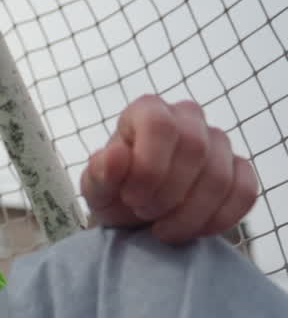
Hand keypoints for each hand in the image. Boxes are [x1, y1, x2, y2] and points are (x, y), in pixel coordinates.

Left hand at [81, 95, 257, 243]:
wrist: (137, 212)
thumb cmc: (114, 191)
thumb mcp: (96, 187)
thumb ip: (100, 171)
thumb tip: (114, 154)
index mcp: (147, 110)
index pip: (160, 125)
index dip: (149, 166)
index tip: (131, 198)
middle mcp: (187, 116)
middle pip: (194, 149)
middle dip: (168, 194)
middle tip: (144, 212)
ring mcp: (218, 141)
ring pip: (220, 176)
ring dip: (190, 214)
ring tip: (162, 227)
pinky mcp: (239, 168)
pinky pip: (244, 192)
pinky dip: (219, 219)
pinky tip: (192, 229)